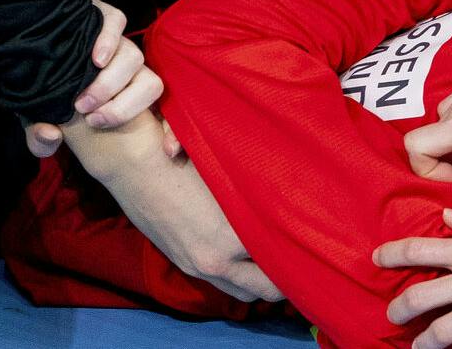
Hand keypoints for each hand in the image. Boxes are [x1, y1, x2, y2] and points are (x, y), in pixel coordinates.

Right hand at [23, 0, 163, 155]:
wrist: (29, 43)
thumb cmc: (43, 88)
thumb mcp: (41, 119)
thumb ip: (41, 139)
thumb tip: (50, 136)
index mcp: (127, 94)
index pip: (163, 112)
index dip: (173, 132)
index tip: (168, 151)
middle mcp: (127, 69)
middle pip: (150, 85)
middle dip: (124, 108)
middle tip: (90, 118)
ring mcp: (117, 43)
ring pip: (134, 58)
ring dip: (111, 83)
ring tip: (83, 99)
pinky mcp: (103, 16)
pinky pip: (117, 23)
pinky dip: (110, 40)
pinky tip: (96, 58)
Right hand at [67, 112, 283, 302]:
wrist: (134, 164)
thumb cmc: (186, 159)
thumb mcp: (233, 175)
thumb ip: (263, 198)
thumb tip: (297, 207)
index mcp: (235, 236)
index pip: (282, 260)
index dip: (302, 257)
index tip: (317, 249)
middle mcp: (218, 260)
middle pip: (266, 288)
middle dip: (287, 279)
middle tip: (304, 262)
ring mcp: (198, 266)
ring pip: (243, 292)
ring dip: (261, 282)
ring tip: (279, 262)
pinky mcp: (184, 264)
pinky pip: (221, 284)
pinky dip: (238, 277)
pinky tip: (248, 258)